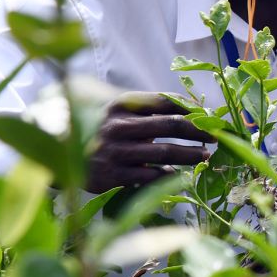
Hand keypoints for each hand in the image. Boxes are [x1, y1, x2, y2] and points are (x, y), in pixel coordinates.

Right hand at [87, 94, 211, 193]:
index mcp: (122, 104)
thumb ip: (152, 109)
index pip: (166, 101)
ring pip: (164, 153)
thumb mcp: (121, 112)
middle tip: (216, 137)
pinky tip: (176, 174)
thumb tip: (197, 110)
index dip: (193, 108)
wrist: (59, 153)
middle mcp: (118, 126)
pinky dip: (166, 175)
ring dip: (190, 155)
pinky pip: (148, 176)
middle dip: (199, 131)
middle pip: (170, 125)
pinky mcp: (110, 175)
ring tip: (205, 155)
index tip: (211, 116)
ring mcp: (114, 151)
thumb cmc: (103, 128)